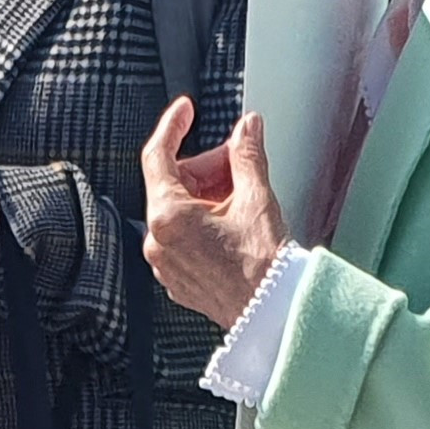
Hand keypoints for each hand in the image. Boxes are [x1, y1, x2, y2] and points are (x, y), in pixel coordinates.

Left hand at [139, 100, 287, 327]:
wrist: (271, 316)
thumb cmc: (262, 269)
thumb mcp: (256, 199)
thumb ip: (247, 155)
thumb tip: (247, 129)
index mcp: (168, 217)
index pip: (158, 155)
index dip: (173, 127)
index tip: (185, 112)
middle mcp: (159, 242)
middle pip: (173, 184)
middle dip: (206, 168)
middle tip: (238, 163)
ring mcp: (167, 263)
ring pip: (179, 211)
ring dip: (207, 195)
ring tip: (242, 196)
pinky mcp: (179, 279)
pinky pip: (184, 238)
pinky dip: (205, 222)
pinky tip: (234, 222)